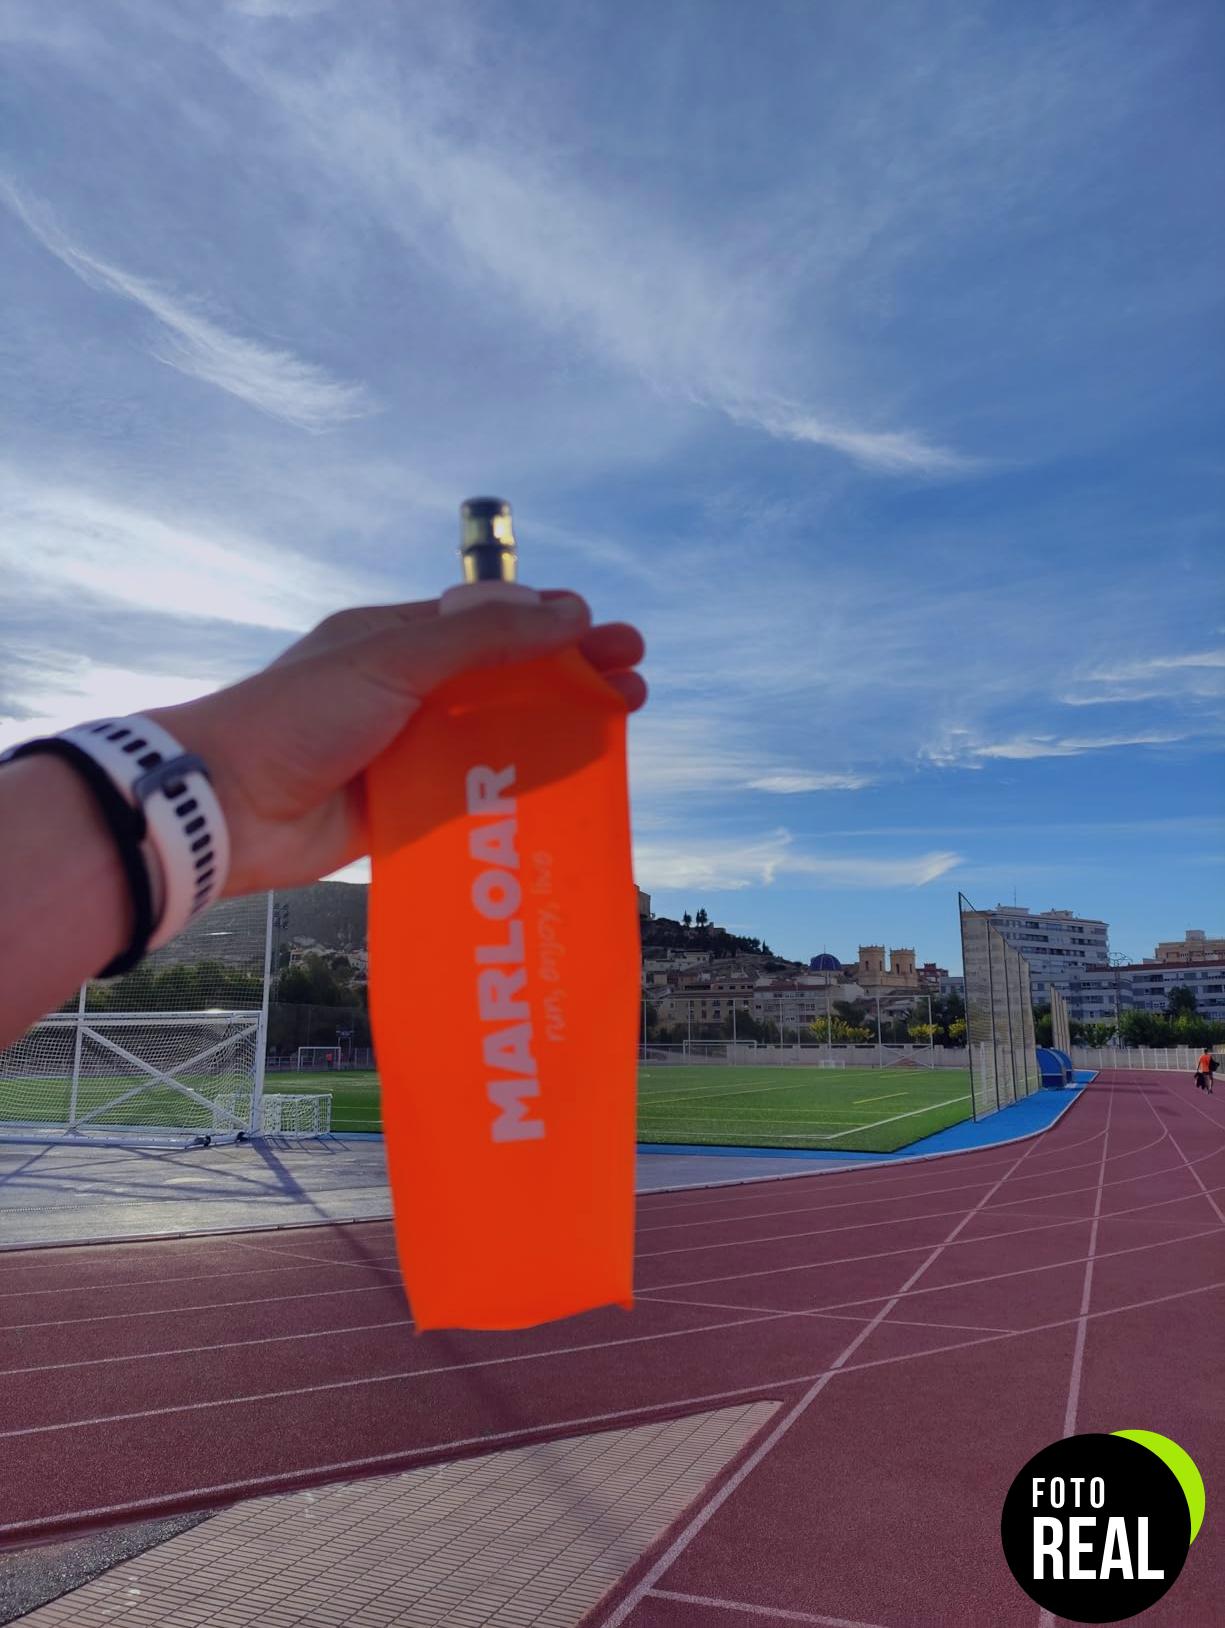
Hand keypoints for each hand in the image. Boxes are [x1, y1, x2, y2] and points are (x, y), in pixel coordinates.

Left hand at [148, 592, 645, 895]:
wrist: (226, 807)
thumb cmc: (299, 717)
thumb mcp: (395, 659)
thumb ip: (482, 640)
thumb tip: (568, 613)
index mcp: (398, 638)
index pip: (493, 622)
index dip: (556, 626)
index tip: (612, 635)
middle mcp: (407, 690)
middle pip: (508, 678)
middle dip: (573, 677)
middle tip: (635, 685)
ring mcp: (407, 751)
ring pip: (499, 735)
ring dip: (559, 731)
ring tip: (617, 732)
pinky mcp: (405, 807)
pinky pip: (477, 792)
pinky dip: (521, 787)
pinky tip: (568, 791)